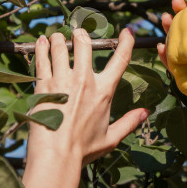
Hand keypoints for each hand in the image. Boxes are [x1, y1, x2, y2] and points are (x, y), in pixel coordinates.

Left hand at [22, 28, 148, 187]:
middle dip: (81, 34)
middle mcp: (84, 80)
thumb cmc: (83, 150)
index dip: (126, 42)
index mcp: (104, 91)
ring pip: (61, 47)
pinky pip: (42, 59)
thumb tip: (146, 112)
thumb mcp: (111, 138)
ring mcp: (63, 80)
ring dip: (58, 38)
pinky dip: (41, 47)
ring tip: (56, 37)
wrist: (56, 156)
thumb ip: (129, 122)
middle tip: (77, 32)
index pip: (120, 59)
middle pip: (85, 44)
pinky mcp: (44, 85)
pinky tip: (40, 42)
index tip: (128, 31)